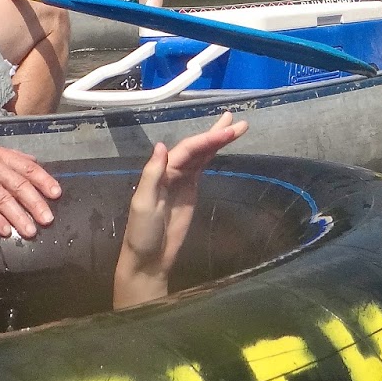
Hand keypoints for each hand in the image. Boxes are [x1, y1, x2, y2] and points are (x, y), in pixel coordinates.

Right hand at [0, 136, 61, 238]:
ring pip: (5, 198)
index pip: (29, 168)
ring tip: (30, 231)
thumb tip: (33, 162)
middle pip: (20, 185)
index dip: (44, 180)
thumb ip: (12, 157)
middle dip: (36, 203)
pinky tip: (5, 230)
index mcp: (2, 156)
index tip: (56, 193)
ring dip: (19, 216)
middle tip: (48, 219)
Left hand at [114, 113, 247, 307]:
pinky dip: (212, 155)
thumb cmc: (143, 233)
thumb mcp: (143, 203)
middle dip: (216, 134)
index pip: (186, 150)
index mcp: (159, 171)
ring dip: (217, 141)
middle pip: (196, 147)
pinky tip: (221, 144)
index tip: (227, 132)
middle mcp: (170, 171)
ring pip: (201, 155)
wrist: (149, 258)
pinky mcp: (190, 192)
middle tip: (239, 122)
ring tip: (237, 127)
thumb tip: (161, 146)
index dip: (206, 140)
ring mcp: (182, 181)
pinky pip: (202, 167)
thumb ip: (152, 174)